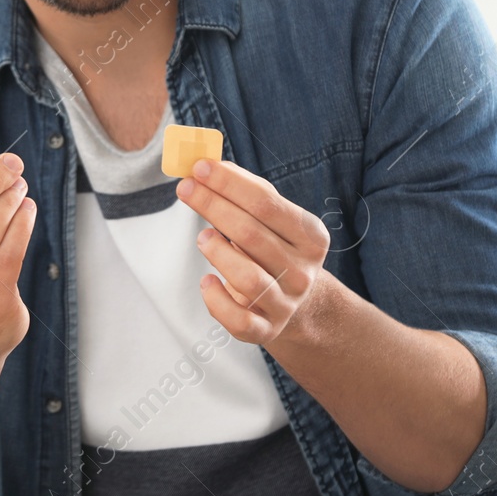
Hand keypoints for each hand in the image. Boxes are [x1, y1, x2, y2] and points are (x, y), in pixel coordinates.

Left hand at [176, 159, 331, 345]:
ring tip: (203, 238)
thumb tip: (209, 166)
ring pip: (248, 278)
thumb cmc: (273, 246)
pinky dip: (217, 300)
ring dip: (218, 253)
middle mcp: (303, 271)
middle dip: (214, 207)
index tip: (199, 167)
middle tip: (186, 189)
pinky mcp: (267, 329)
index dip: (230, 184)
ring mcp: (286, 303)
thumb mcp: (271, 219)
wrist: (296, 302)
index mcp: (310, 236)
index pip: (267, 204)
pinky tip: (207, 281)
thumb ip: (245, 191)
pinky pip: (239, 320)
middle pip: (253, 235)